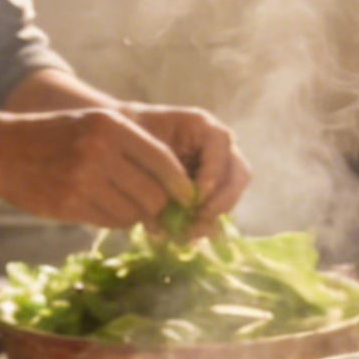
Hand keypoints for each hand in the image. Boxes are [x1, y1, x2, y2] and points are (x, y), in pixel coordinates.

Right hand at [0, 104, 247, 231]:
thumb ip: (132, 150)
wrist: (0, 151)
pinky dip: (112, 221)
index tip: (186, 198)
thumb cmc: (54, 139)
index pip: (163, 160)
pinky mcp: (68, 203)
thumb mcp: (93, 127)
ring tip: (121, 206)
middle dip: (159, 208)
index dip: (180, 185)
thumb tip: (175, 189)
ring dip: (134, 216)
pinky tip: (100, 209)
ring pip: (132, 212)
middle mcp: (99, 149)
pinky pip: (108, 221)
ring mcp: (82, 178)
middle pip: (153, 193)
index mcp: (111, 125)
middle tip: (157, 213)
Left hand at [116, 103, 249, 226]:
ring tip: (192, 229)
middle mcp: (218, 147)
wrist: (120, 142)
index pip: (221, 145)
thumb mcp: (140, 144)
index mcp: (203, 126)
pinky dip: (204, 221)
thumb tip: (180, 203)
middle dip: (222, 198)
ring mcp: (217, 169)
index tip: (198, 196)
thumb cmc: (131, 135)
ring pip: (232, 193)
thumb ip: (160, 168)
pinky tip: (186, 233)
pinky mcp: (210, 190)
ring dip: (215, 213)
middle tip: (199, 217)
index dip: (214, 172)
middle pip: (238, 172)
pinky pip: (217, 207)